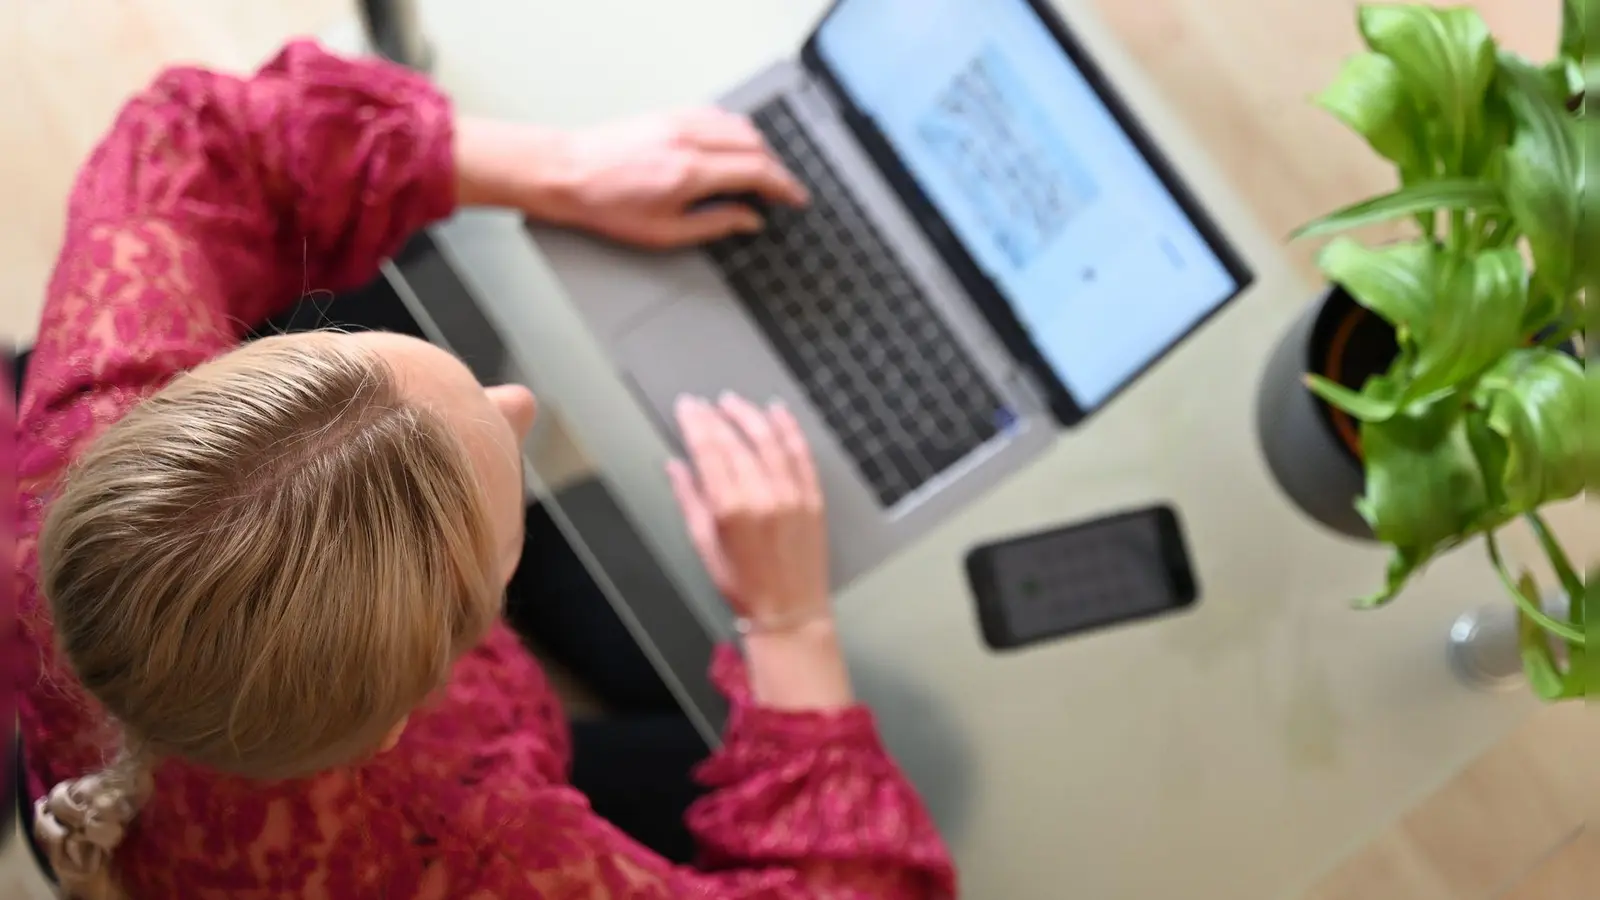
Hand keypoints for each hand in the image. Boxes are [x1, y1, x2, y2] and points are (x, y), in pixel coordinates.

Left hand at [459, 109, 807, 247]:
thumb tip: (749, 221)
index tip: (796, 198)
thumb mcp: (664, 234)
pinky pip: (716, 115)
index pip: (756, 171)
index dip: (784, 186)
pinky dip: (734, 132)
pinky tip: (732, 150)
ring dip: (758, 148)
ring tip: (760, 174)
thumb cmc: (605, 206)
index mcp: (689, 172)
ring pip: (738, 124)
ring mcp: (677, 122)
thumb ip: (715, 226)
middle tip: (780, 191)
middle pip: (755, 143)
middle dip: (776, 168)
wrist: (566, 173)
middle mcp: (687, 140)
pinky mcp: (667, 115)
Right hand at [666, 394, 829, 629]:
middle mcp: (763, 495)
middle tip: (703, 402)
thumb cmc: (741, 584)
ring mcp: (793, 494)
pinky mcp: (814, 497)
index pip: (709, 451)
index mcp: (731, 508)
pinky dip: (789, 428)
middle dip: (717, 417)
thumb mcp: (704, 544)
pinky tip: (777, 411)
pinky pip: (801, 453)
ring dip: (750, 415)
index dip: (696, 424)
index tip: (687, 406)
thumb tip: (675, 465)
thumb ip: (689, 499)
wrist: (789, 610)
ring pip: (770, 440)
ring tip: (733, 401)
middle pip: (736, 441)